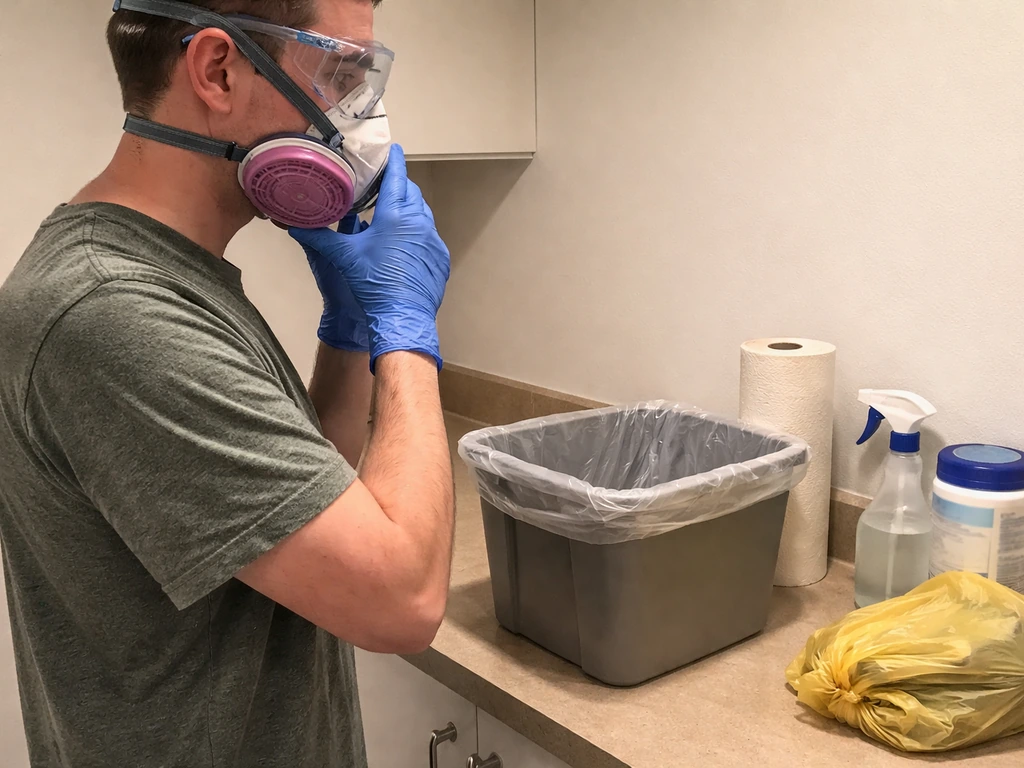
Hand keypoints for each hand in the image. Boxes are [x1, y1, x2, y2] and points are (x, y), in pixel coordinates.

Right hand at [290, 145, 449, 370]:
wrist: (401, 316)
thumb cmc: (372, 283)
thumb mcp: (344, 257)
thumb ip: (320, 238)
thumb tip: (294, 226)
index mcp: (396, 215)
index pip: (397, 178)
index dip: (394, 161)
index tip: (392, 149)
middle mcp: (419, 222)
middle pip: (412, 194)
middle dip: (400, 185)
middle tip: (387, 182)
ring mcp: (433, 240)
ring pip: (423, 214)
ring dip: (410, 208)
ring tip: (395, 210)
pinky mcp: (440, 257)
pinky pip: (430, 237)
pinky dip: (418, 232)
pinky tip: (406, 241)